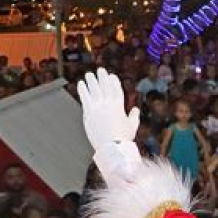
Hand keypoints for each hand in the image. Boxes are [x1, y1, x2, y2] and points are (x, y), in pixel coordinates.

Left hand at [77, 68, 141, 182]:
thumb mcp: (132, 126)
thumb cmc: (123, 138)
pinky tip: (81, 84)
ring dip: (92, 81)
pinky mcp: (88, 113)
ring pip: (94, 90)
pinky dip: (83, 89)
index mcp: (119, 106)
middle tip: (100, 70)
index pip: (116, 90)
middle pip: (105, 87)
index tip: (111, 76)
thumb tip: (136, 110)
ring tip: (89, 75)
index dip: (114, 82)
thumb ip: (134, 117)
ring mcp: (97, 108)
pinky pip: (85, 98)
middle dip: (103, 78)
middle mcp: (108, 104)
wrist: (111, 147)